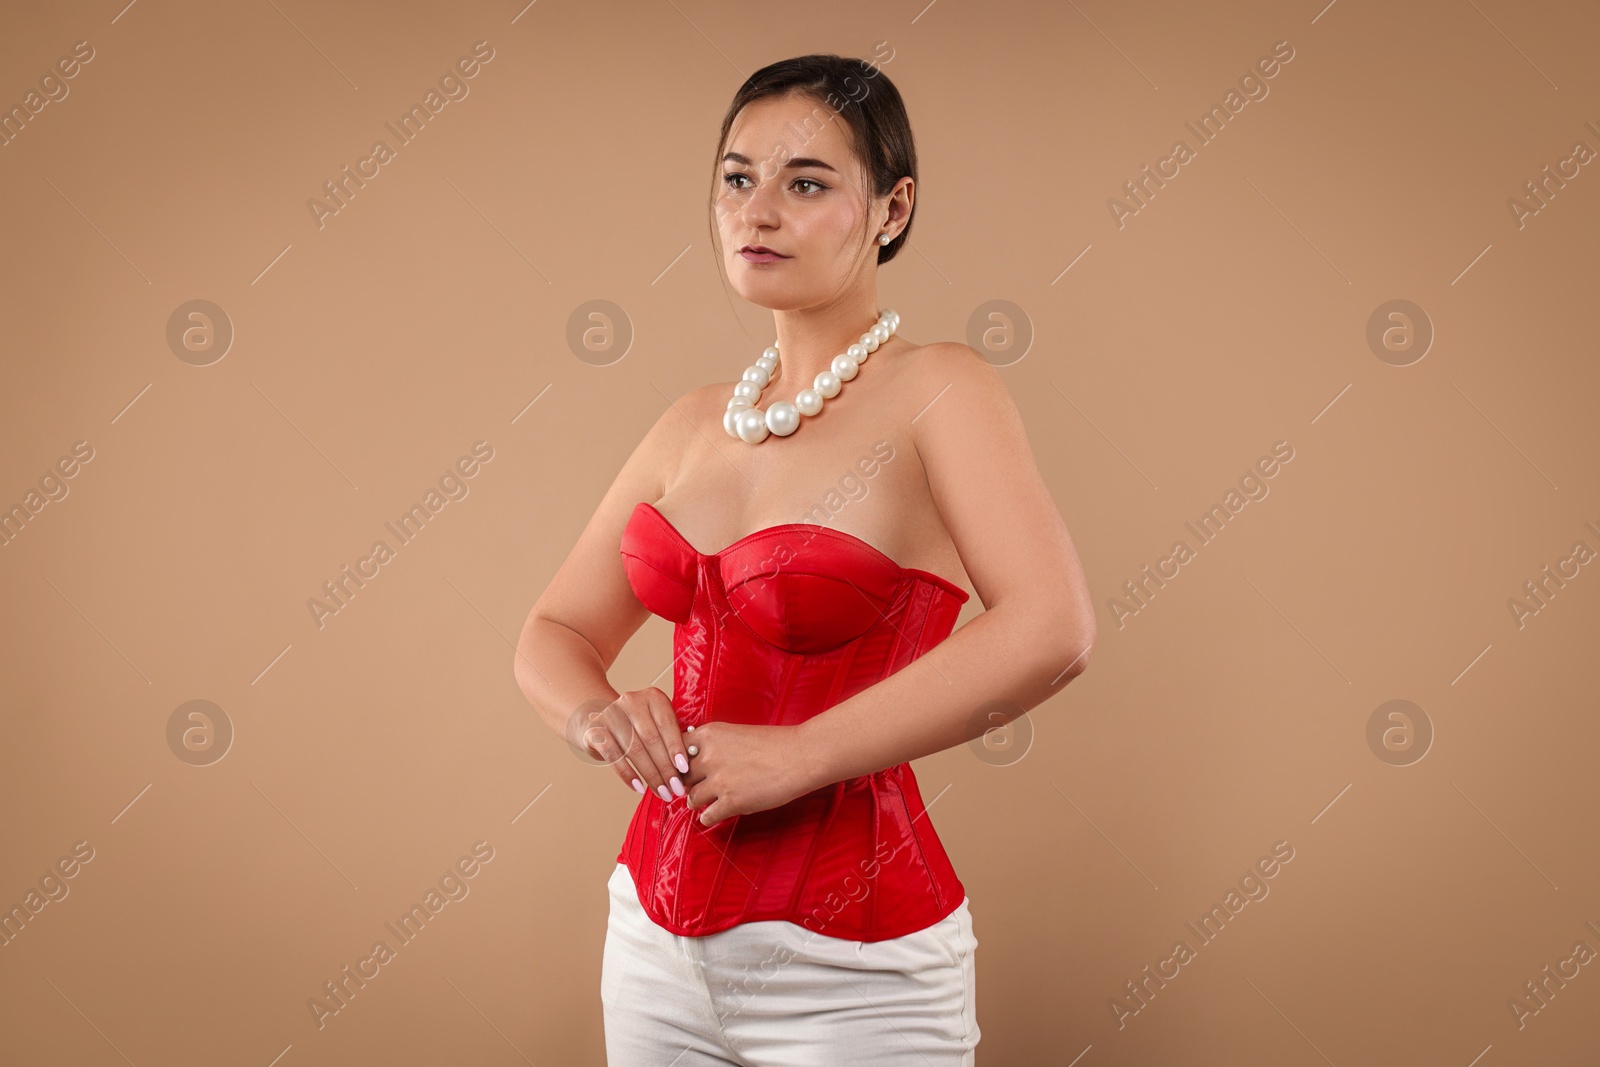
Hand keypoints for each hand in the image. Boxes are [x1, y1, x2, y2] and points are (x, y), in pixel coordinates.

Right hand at [570, 688, 690, 803]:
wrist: (598, 720)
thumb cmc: (637, 726)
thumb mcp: (655, 723)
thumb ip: (670, 738)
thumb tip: (686, 769)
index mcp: (652, 697)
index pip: (667, 724)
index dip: (676, 748)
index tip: (685, 770)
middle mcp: (632, 701)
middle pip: (651, 739)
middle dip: (666, 768)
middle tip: (676, 789)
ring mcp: (612, 714)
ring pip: (634, 749)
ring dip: (650, 775)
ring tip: (662, 792)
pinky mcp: (596, 730)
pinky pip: (614, 756)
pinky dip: (628, 774)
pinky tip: (639, 788)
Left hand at [679, 721, 815, 827]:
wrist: (800, 756)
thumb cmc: (773, 744)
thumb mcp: (735, 734)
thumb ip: (713, 745)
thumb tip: (691, 761)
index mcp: (709, 734)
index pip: (676, 751)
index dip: (679, 764)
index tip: (685, 771)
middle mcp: (709, 756)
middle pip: (681, 777)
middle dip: (687, 785)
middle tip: (695, 789)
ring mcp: (720, 780)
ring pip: (691, 799)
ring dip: (697, 802)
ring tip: (708, 801)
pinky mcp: (731, 801)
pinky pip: (706, 816)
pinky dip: (709, 817)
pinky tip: (717, 813)